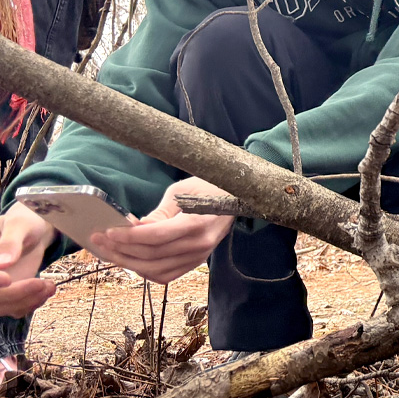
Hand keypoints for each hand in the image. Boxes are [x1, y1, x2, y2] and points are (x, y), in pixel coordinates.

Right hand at [0, 205, 57, 317]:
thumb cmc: (25, 221)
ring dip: (26, 301)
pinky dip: (31, 303)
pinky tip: (46, 290)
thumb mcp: (19, 225)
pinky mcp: (7, 295)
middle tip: (41, 283)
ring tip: (49, 286)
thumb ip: (10, 242)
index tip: (8, 278)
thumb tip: (3, 263)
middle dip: (14, 294)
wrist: (34, 230)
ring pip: (2, 306)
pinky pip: (13, 308)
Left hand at [88, 178, 234, 283]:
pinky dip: (145, 271)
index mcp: (197, 223)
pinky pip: (165, 275)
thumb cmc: (209, 188)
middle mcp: (200, 244)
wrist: (236, 197)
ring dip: (128, 262)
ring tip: (109, 252)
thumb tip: (134, 228)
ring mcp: (199, 256)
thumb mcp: (182, 191)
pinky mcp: (196, 262)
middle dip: (120, 249)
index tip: (107, 231)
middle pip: (151, 255)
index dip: (128, 236)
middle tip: (99, 241)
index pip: (156, 236)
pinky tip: (130, 261)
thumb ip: (158, 214)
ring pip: (155, 269)